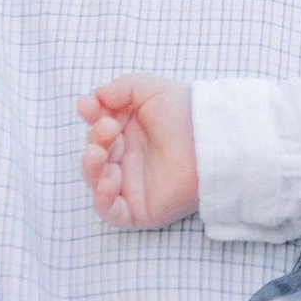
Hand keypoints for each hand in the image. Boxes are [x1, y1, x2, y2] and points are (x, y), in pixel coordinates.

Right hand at [79, 73, 199, 227]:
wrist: (211, 138)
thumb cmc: (184, 111)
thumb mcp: (149, 89)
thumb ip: (120, 89)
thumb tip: (94, 97)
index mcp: (129, 133)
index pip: (98, 129)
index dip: (91, 118)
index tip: (89, 107)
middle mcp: (129, 159)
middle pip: (96, 154)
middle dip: (95, 139)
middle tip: (109, 128)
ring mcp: (133, 185)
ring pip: (97, 182)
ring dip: (91, 166)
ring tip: (100, 152)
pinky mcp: (141, 209)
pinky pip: (111, 211)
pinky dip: (102, 199)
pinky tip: (108, 180)